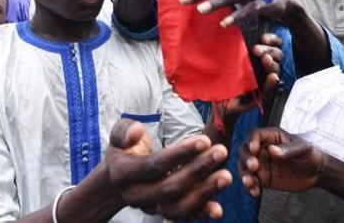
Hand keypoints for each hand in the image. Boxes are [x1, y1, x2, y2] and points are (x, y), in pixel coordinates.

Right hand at [105, 119, 231, 219]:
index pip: (155, 165)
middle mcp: (136, 195)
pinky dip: (200, 213)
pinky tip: (218, 209)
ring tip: (226, 176)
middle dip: (198, 170)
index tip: (205, 141)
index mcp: (124, 173)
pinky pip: (182, 217)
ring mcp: (151, 207)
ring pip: (178, 207)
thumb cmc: (124, 151)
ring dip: (204, 193)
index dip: (180, 154)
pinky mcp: (163, 213)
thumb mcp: (117, 136)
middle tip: (222, 151)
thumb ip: (124, 130)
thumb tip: (136, 132)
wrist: (117, 181)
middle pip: (170, 188)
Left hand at [222, 32, 282, 118]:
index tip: (263, 37)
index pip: (275, 44)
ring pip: (276, 70)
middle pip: (278, 55)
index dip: (272, 39)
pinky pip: (270, 88)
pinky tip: (272, 77)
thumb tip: (237, 27)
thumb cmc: (225, 75)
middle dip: (270, 50)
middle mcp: (265, 67)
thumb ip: (238, 45)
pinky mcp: (261, 94)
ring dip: (272, 64)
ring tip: (266, 59)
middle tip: (256, 50)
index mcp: (261, 56)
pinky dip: (271, 83)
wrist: (219, 97)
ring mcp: (265, 80)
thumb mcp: (232, 58)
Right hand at [238, 128, 324, 196]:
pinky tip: (255, 192)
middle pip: (245, 150)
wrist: (317, 173)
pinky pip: (252, 182)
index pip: (255, 134)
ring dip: (244, 174)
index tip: (254, 150)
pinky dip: (250, 187)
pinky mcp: (264, 179)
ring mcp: (262, 164)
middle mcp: (263, 149)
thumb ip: (288, 149)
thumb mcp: (303, 148)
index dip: (252, 141)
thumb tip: (272, 150)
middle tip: (253, 167)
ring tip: (250, 182)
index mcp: (272, 137)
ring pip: (244, 167)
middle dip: (246, 159)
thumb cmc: (310, 154)